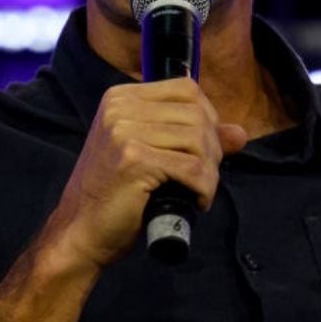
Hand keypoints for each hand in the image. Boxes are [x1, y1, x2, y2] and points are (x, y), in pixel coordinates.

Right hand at [40, 77, 224, 272]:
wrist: (80, 232)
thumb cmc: (114, 197)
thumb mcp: (152, 157)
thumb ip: (192, 139)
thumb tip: (240, 133)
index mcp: (120, 98)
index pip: (186, 89)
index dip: (208, 117)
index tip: (206, 150)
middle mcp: (120, 109)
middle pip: (195, 113)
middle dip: (212, 148)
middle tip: (204, 178)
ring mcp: (124, 132)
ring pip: (198, 140)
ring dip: (209, 171)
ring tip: (198, 191)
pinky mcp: (134, 160)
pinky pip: (192, 169)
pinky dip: (204, 188)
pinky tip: (196, 201)